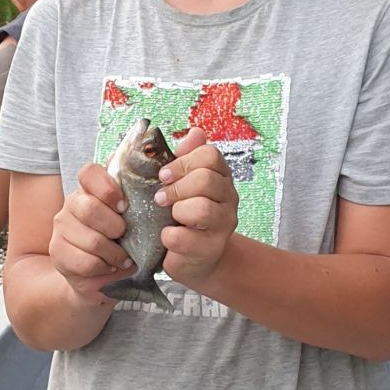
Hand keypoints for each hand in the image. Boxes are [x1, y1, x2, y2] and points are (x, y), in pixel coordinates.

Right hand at [49, 163, 133, 305]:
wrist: (95, 272)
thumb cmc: (118, 239)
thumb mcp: (130, 217)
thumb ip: (137, 198)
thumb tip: (155, 179)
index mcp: (90, 188)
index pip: (89, 172)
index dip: (108, 188)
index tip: (124, 206)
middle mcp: (71, 203)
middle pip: (90, 208)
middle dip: (115, 227)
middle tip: (124, 236)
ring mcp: (62, 227)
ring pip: (92, 240)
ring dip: (115, 254)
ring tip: (122, 258)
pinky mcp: (58, 252)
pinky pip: (86, 262)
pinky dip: (105, 268)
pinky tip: (109, 267)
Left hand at [154, 128, 237, 284]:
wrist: (193, 257)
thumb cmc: (182, 214)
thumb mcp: (181, 182)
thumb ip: (185, 156)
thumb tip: (195, 132)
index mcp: (220, 176)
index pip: (210, 155)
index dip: (183, 161)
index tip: (163, 174)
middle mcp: (228, 197)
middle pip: (206, 179)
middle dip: (177, 187)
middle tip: (160, 197)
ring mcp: (223, 224)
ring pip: (202, 208)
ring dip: (177, 210)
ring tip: (167, 216)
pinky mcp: (210, 249)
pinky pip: (184, 237)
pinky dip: (169, 236)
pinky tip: (166, 236)